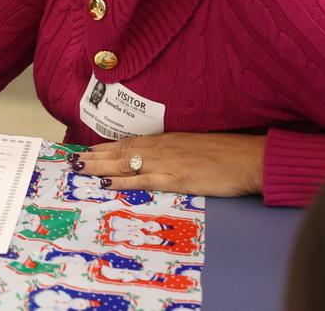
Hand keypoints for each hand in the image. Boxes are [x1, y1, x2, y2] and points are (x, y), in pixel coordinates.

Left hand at [69, 132, 265, 196]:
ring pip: (126, 164)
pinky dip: (124, 182)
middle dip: (96, 156)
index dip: (106, 147)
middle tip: (73, 161)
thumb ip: (175, 150)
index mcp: (167, 140)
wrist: (251, 158)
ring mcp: (168, 163)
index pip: (129, 142)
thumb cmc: (228, 153)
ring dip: (101, 166)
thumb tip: (159, 157)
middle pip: (121, 152)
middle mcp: (162, 148)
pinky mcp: (178, 179)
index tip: (88, 150)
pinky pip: (145, 180)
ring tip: (80, 169)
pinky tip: (108, 184)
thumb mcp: (195, 146)